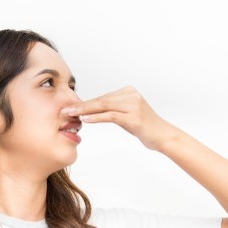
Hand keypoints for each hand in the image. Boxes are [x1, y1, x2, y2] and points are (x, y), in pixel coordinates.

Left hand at [62, 85, 178, 150]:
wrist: (163, 136)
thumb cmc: (144, 127)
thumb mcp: (127, 114)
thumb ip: (112, 109)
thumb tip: (91, 110)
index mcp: (128, 91)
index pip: (102, 97)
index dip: (85, 103)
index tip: (70, 107)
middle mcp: (131, 95)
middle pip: (101, 100)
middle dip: (81, 105)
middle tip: (65, 110)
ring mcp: (134, 105)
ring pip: (104, 106)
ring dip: (85, 110)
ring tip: (71, 114)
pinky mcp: (134, 117)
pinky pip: (111, 116)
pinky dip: (97, 117)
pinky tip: (85, 120)